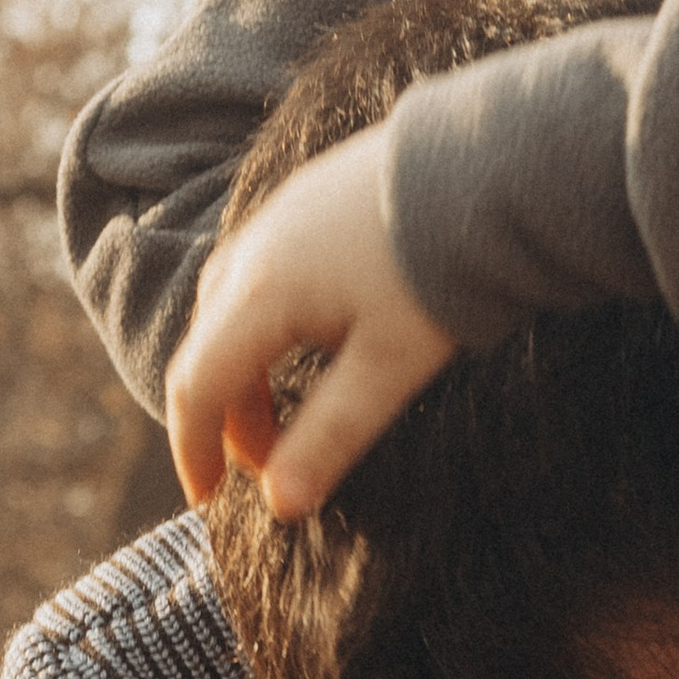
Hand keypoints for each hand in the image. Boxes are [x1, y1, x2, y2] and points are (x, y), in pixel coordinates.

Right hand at [164, 125, 456, 519]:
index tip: (204, 500)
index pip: (196, 385)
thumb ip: (329, 436)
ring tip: (285, 417)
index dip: (192, 449)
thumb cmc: (439, 274)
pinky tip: (307, 346)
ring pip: (228, 308)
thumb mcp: (388, 369)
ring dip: (243, 372)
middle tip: (262, 468)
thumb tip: (281, 504)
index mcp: (261, 294)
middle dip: (222, 417)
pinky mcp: (306, 202)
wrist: (485, 174)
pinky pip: (256, 275)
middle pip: (205, 346)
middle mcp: (253, 250)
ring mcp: (276, 219)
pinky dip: (262, 328)